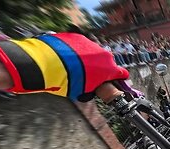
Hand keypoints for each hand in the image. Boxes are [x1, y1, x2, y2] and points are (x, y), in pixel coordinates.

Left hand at [0, 33, 127, 101]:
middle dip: (100, 69)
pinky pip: (81, 45)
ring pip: (94, 53)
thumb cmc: (67, 81)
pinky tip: (67, 58)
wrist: (47, 63)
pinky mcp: (77, 37)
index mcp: (108, 69)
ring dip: (88, 60)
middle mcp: (103, 54)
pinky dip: (76, 51)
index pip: (122, 74)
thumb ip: (93, 88)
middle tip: (89, 77)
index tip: (114, 82)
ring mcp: (90, 44)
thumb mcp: (83, 91)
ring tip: (74, 67)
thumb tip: (92, 89)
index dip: (118, 79)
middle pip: (107, 62)